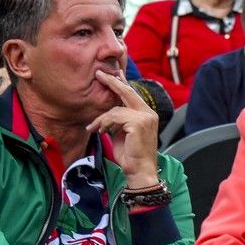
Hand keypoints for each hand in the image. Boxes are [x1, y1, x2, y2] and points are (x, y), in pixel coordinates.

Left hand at [86, 69, 159, 187]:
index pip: (133, 95)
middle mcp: (148, 113)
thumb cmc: (131, 156)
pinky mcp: (137, 123)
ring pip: (116, 109)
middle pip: (127, 92)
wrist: (139, 171)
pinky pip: (114, 117)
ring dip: (102, 119)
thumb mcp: (123, 133)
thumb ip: (119, 120)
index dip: (122, 83)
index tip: (114, 73)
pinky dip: (104, 123)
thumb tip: (108, 111)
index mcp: (147, 114)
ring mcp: (145, 117)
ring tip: (95, 128)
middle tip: (99, 74)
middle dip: (112, 82)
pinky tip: (100, 131)